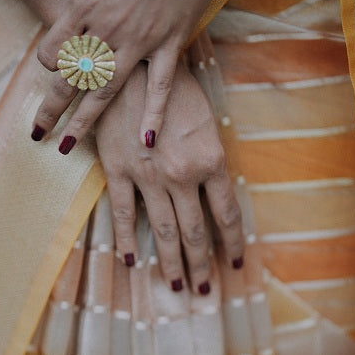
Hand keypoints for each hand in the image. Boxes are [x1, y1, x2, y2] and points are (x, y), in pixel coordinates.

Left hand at [11, 0, 228, 151]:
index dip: (45, 62)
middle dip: (51, 108)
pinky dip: (153, 116)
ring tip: (67, 148)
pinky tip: (146, 143)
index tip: (48, 68)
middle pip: (70, 79)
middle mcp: (108, 28)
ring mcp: (140, 41)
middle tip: (37, 134)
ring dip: (84, 122)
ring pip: (104, 91)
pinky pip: (159, 88)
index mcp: (87, 2)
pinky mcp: (170, 45)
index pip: (53, 48)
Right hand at [95, 61, 243, 293]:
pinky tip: (132, 261)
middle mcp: (183, 174)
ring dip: (171, 262)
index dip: (232, 242)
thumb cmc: (176, 87)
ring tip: (178, 286)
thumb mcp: (207, 121)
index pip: (227, 214)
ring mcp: (149, 176)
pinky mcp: (119, 170)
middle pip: (195, 231)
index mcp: (211, 160)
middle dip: (202, 264)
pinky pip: (125, 213)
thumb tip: (217, 195)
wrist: (132, 64)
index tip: (235, 263)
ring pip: (164, 229)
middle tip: (206, 290)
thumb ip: (211, 161)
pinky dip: (127, 240)